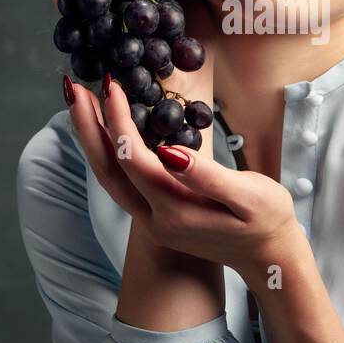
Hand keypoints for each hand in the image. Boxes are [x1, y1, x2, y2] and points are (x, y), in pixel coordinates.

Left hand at [63, 75, 306, 279]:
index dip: (118, 120)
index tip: (112, 85)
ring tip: (82, 103)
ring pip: (110, 177)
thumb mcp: (249, 196)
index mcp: (175, 211)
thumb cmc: (269, 221)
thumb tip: (170, 151)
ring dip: (93, 139)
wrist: (271, 258)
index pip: (132, 159)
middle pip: (107, 169)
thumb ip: (207, 176)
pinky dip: (110, 152)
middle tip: (72, 87)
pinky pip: (124, 182)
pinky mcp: (158, 218)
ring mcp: (153, 222)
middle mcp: (155, 220)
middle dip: (87, 127)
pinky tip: (110, 131)